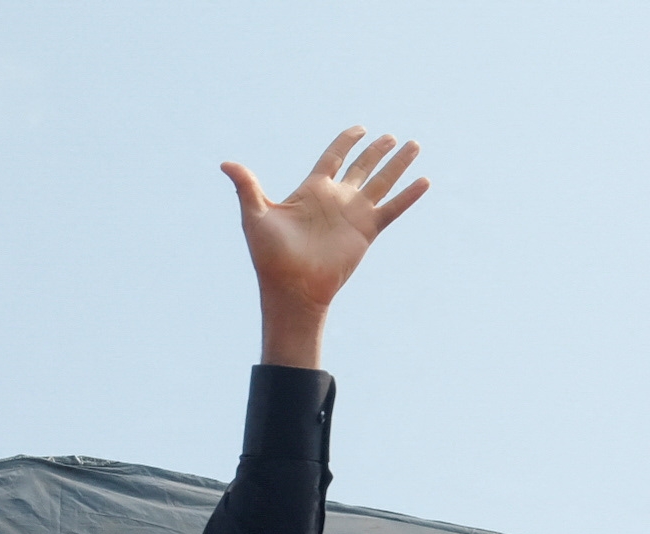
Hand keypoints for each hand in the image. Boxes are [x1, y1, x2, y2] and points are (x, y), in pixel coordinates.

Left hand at [222, 128, 430, 366]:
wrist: (292, 288)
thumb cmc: (270, 256)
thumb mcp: (255, 215)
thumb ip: (246, 187)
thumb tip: (225, 164)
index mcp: (313, 190)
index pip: (334, 157)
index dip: (346, 141)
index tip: (360, 128)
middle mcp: (337, 199)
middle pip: (362, 166)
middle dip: (376, 151)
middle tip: (391, 137)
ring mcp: (354, 215)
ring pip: (382, 182)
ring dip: (398, 164)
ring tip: (414, 144)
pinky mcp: (367, 231)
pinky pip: (392, 209)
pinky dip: (408, 195)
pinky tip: (424, 180)